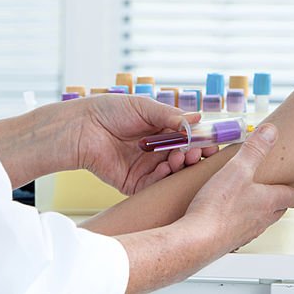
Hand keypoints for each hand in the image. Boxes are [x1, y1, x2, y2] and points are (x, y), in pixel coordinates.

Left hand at [76, 95, 218, 194]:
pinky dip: (164, 178)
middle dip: (193, 156)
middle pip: (183, 158)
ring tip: (181, 157)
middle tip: (199, 152)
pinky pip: (154, 185)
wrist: (81, 128)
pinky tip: (167, 167)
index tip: (212, 142)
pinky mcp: (133, 183)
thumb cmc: (109, 111)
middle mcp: (155, 151)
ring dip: (180, 166)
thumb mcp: (144, 107)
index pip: (187, 139)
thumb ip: (170, 116)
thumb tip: (197, 118)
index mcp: (159, 131)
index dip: (200, 141)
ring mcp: (145, 168)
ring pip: (172, 173)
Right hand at [182, 124, 293, 252]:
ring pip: (259, 221)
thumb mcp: (238, 169)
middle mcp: (260, 220)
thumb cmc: (218, 208)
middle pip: (277, 211)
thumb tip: (271, 132)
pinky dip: (238, 221)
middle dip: (279, 202)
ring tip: (252, 203)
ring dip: (259, 212)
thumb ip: (254, 149)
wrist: (197, 240)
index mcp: (268, 202)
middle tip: (278, 195)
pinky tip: (226, 216)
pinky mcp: (227, 241)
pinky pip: (239, 229)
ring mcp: (244, 233)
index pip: (291, 197)